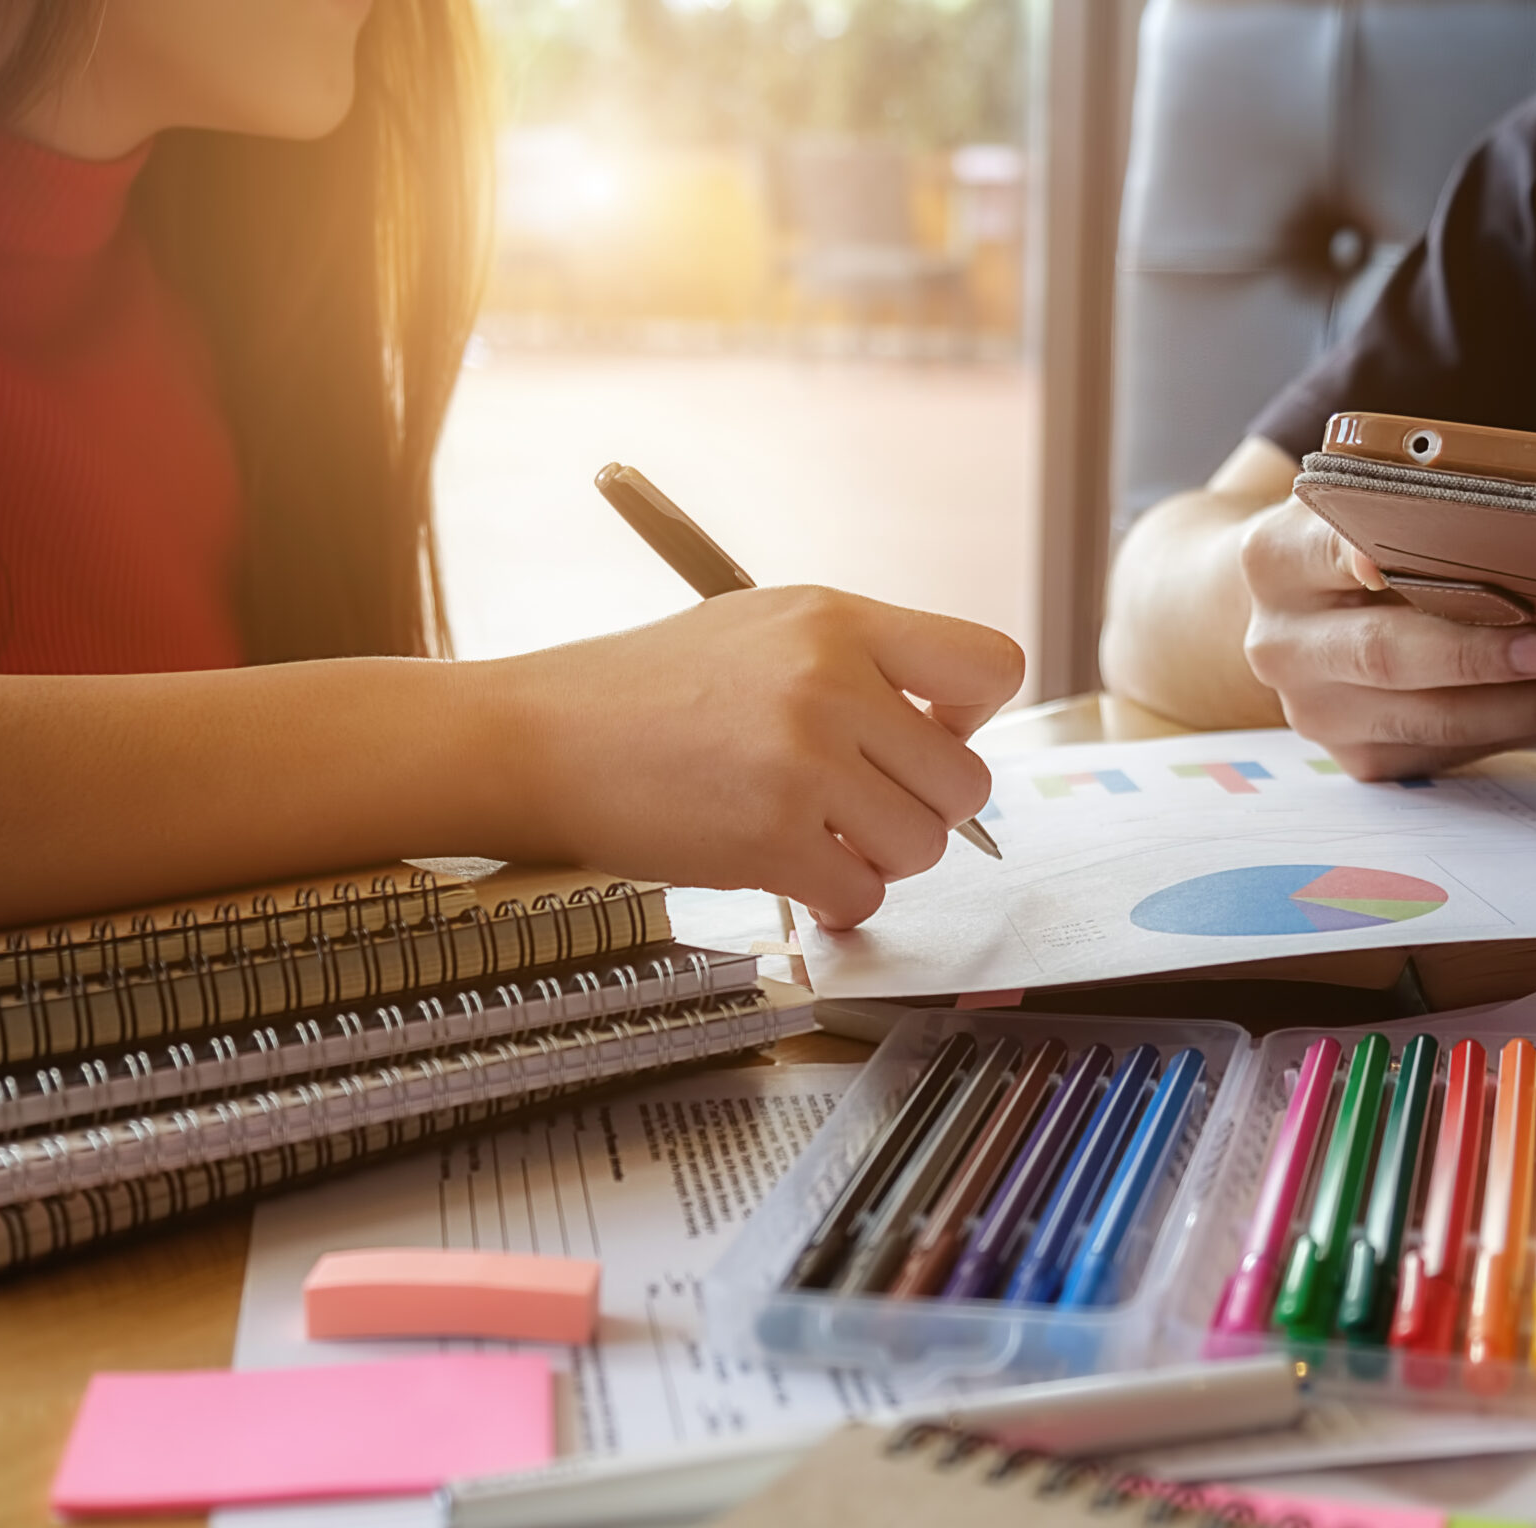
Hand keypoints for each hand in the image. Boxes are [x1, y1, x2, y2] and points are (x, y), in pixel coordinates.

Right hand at [495, 585, 1023, 927]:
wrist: (543, 739)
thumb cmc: (650, 690)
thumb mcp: (764, 629)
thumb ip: (861, 662)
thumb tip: (951, 726)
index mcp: (838, 620)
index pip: (991, 665)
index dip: (971, 716)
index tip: (924, 732)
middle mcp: (830, 683)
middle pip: (966, 781)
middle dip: (923, 810)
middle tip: (863, 806)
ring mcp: (802, 763)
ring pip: (923, 847)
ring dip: (881, 859)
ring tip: (821, 836)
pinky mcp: (770, 839)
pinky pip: (863, 896)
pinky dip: (837, 900)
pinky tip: (796, 873)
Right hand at [1237, 495, 1535, 775]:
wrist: (1304, 617)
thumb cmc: (1359, 545)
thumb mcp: (1356, 505)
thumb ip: (1397, 500)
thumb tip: (1508, 505)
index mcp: (1274, 562)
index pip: (1325, 553)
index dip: (1359, 557)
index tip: (1392, 563)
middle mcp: (1280, 644)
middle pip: (1384, 654)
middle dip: (1477, 654)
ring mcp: (1316, 711)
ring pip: (1430, 720)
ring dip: (1529, 708)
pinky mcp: (1359, 756)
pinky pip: (1452, 752)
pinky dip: (1529, 730)